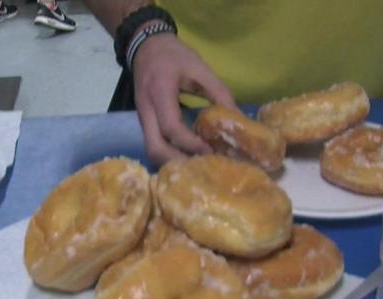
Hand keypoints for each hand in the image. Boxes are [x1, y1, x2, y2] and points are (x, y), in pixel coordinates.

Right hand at [131, 34, 235, 165]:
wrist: (146, 46)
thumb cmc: (174, 56)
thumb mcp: (200, 68)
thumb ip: (219, 92)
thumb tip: (239, 119)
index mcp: (160, 91)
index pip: (171, 126)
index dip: (190, 143)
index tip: (211, 151)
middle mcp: (146, 110)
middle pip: (154, 147)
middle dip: (178, 162)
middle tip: (203, 168)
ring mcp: (143, 119)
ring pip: (152, 150)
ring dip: (173, 163)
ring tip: (197, 167)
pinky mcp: (146, 123)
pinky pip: (154, 145)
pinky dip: (169, 156)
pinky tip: (188, 158)